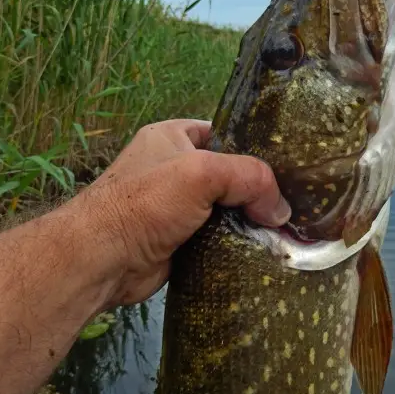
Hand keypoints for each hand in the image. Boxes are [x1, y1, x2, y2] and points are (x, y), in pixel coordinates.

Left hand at [67, 119, 290, 308]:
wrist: (102, 260)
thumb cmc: (146, 202)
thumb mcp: (202, 173)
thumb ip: (250, 179)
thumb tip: (280, 211)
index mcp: (172, 137)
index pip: (224, 133)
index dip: (254, 146)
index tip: (287, 165)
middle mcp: (174, 168)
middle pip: (230, 174)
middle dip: (257, 189)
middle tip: (293, 202)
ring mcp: (176, 207)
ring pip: (227, 209)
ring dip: (250, 220)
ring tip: (286, 229)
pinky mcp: (180, 241)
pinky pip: (219, 237)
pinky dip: (238, 243)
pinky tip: (264, 250)